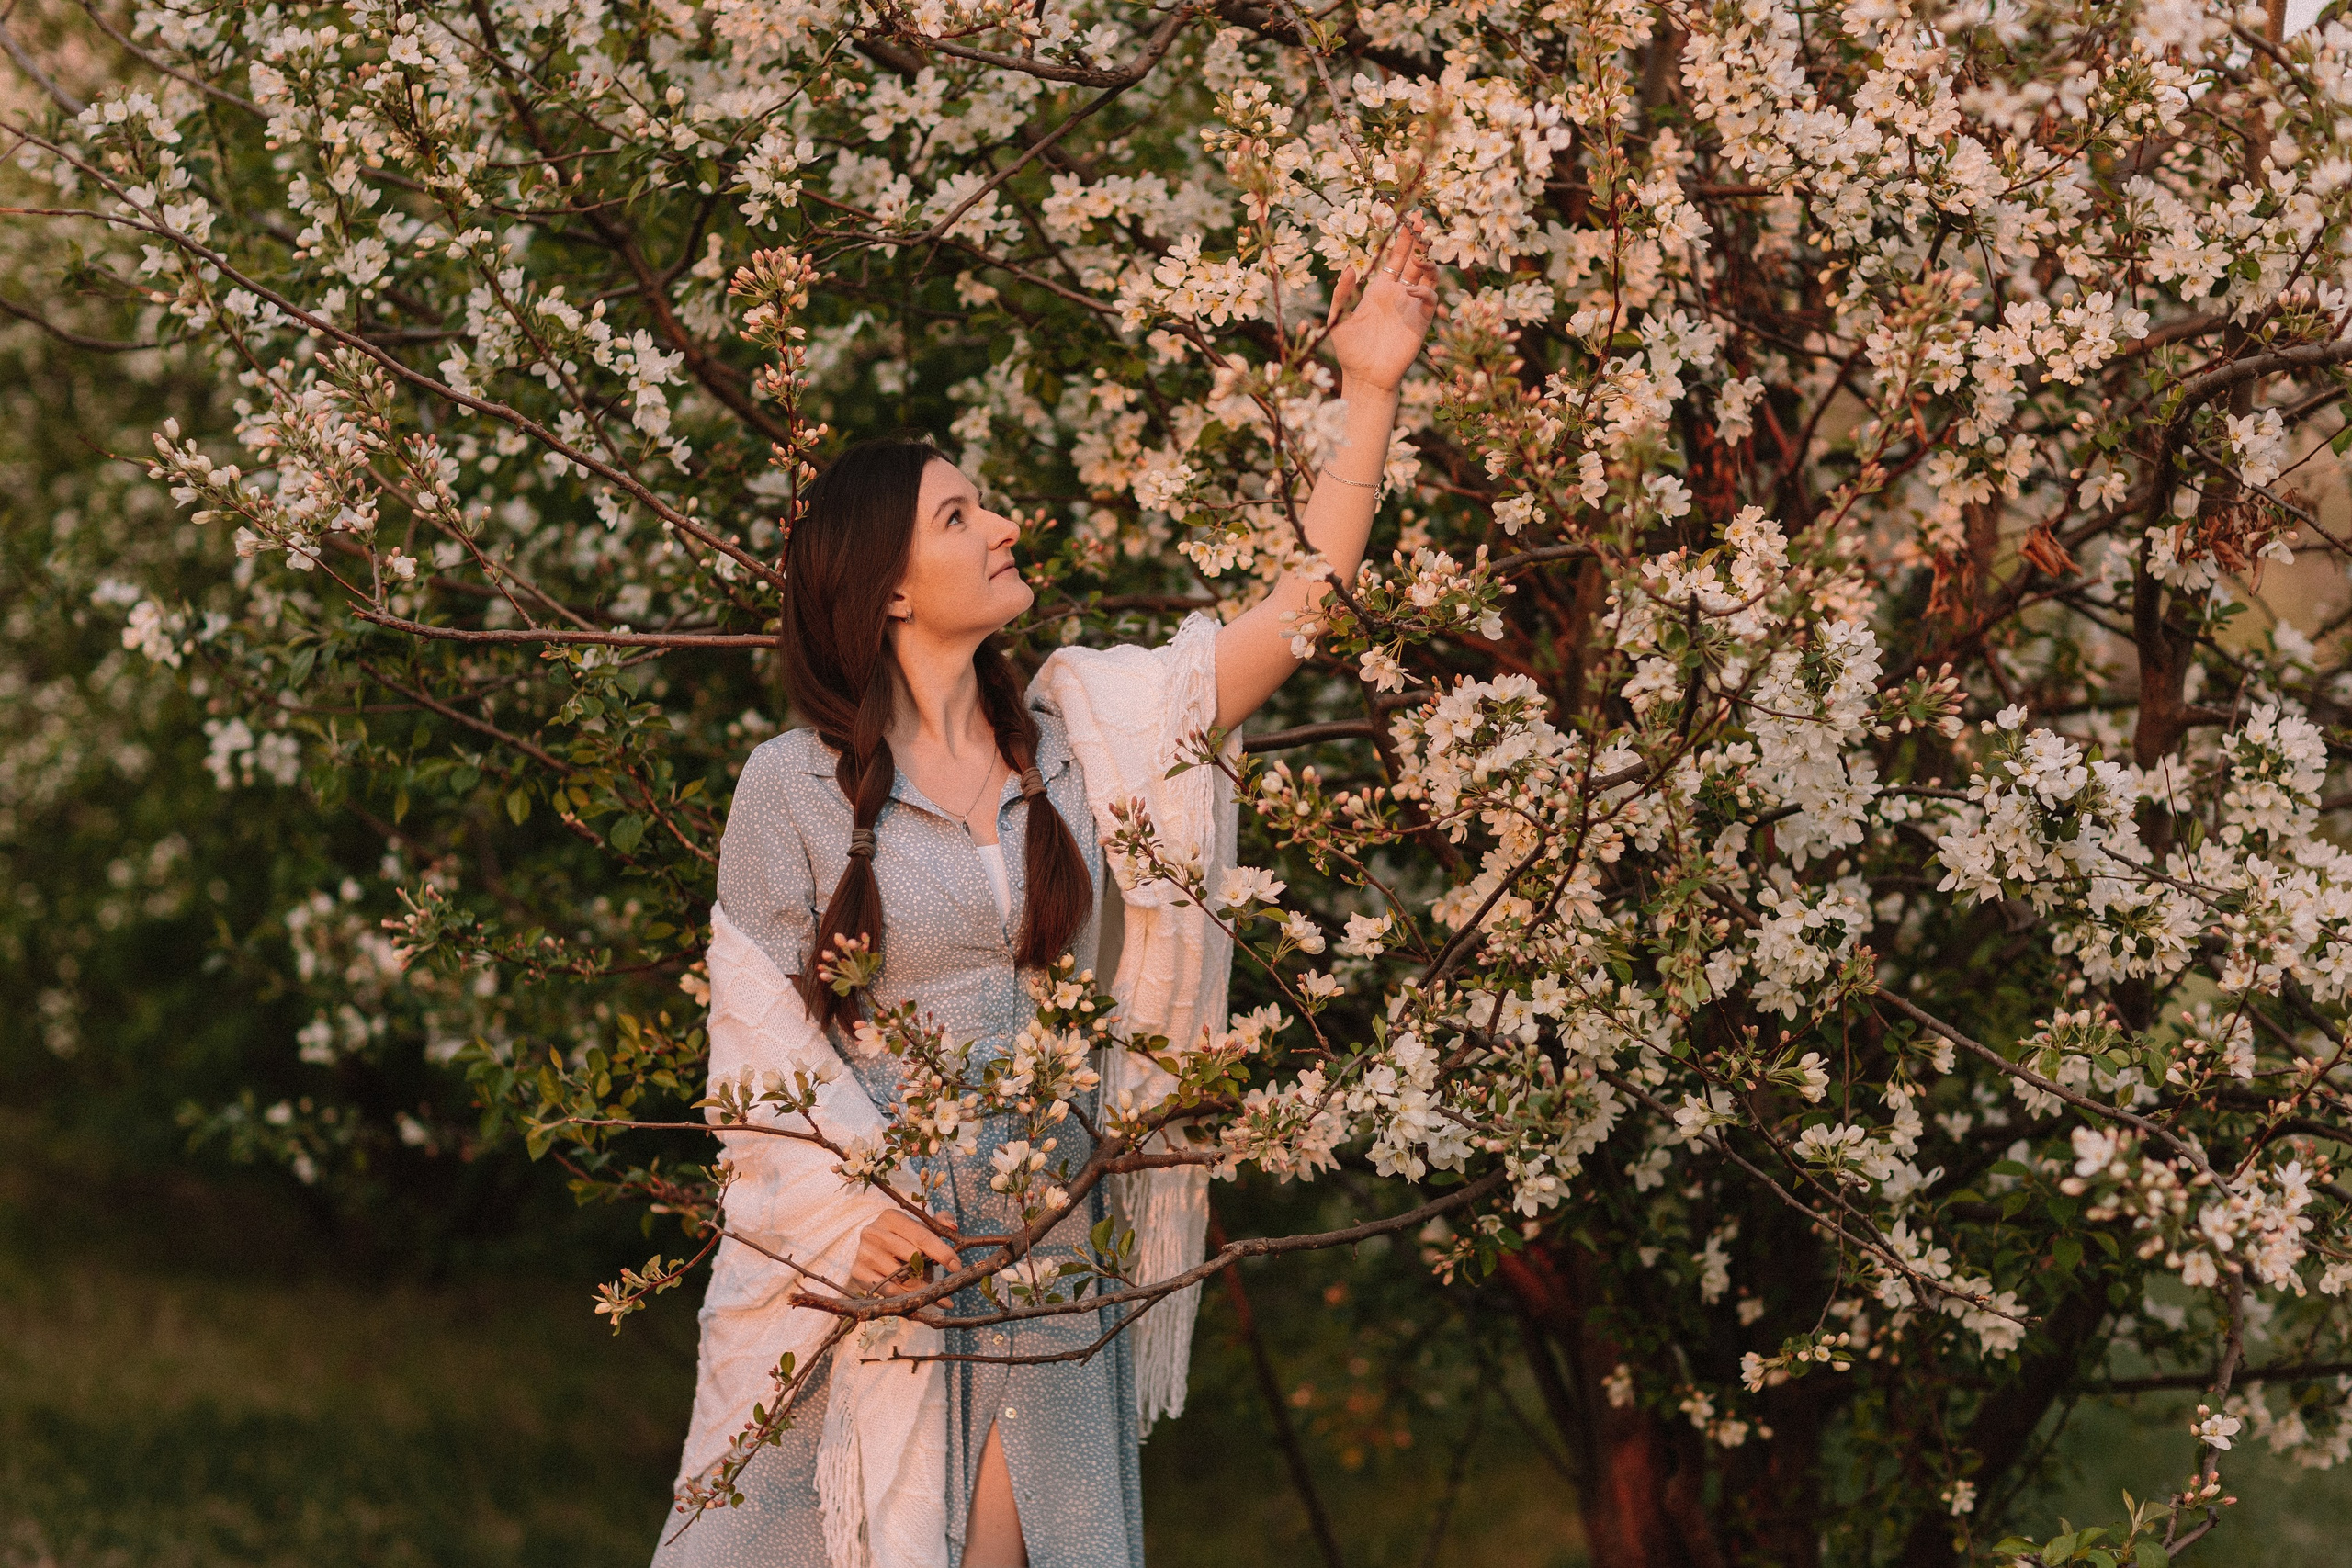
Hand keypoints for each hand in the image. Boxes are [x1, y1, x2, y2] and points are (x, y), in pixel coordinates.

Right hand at [849, 1208, 960, 1294]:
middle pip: (912, 1258)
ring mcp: (864, 1253)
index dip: (942, 1252)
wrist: (869, 1248)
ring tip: (933, 1293)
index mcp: (891, 1217)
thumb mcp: (919, 1226)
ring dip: (921, 1287)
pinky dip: (906, 1297)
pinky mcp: (858, 1273)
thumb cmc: (902, 1237)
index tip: (957, 1266)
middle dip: (931, 1272)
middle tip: (947, 1284)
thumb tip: (953, 1226)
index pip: (922, 1237)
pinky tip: (918, 1300)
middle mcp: (873, 1233)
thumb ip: (939, 1222)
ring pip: (901, 1277)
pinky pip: (889, 1291)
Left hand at [1323, 214, 1440, 396]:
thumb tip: (1349, 267)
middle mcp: (1399, 293)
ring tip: (1420, 253)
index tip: (1408, 218)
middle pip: (1414, 259)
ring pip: (1427, 275)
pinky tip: (1411, 289)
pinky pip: (1430, 298)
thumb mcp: (1338, 319)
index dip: (1402, 238)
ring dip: (1427, 261)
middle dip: (1419, 240)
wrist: (1365, 376)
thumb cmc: (1350, 349)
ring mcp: (1411, 305)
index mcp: (1380, 289)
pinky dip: (1424, 290)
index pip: (1395, 257)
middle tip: (1422, 220)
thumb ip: (1342, 294)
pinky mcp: (1421, 321)